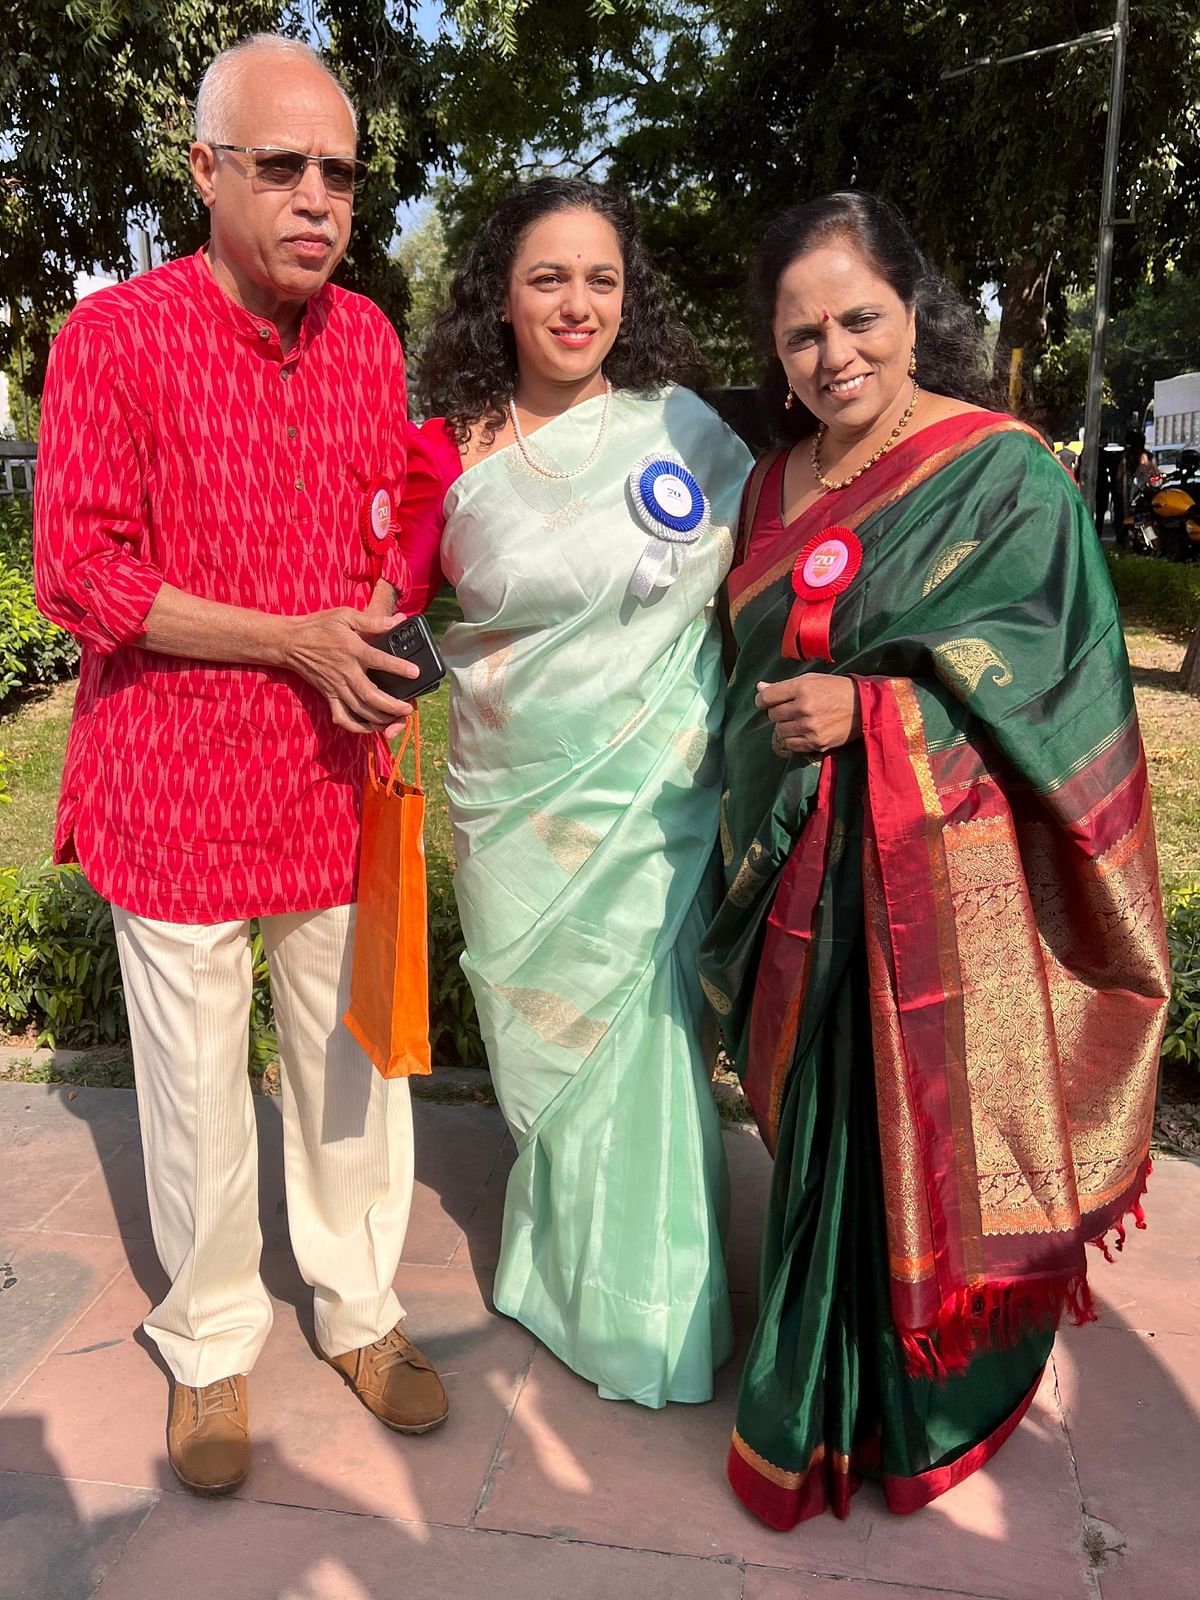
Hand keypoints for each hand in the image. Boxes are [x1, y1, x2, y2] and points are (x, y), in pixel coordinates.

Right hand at [281, 604, 418, 735]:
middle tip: (408, 709)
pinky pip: (343, 717)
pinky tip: (370, 728)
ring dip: (379, 718)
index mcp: (352, 650)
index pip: (379, 660)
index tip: (415, 673)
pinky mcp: (329, 695)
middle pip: (371, 695)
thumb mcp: (345, 615)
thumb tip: (396, 621)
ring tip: (395, 720)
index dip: (398, 667)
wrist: (290, 642)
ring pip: (360, 710)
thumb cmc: (318, 627)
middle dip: (392, 706)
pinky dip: (356, 727)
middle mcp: (346, 672)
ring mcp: (336, 687)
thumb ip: (372, 621)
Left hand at [756, 674, 860, 754]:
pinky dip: (793, 739)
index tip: (763, 702)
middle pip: (773, 715)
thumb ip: (784, 685)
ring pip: (780, 730)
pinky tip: (802, 731)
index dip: (761, 700)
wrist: (864, 707)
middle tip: (789, 709)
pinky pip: (791, 744)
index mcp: (802, 688)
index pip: (767, 697)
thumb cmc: (836, 689)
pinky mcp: (816, 743)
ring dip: (785, 726)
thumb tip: (760, 687)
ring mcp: (810, 727)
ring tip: (798, 720)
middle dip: (777, 712)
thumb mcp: (811, 680)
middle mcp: (804, 708)